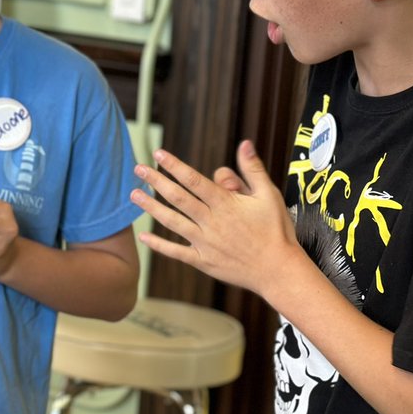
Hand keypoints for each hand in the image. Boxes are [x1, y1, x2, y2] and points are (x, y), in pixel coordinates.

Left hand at [131, 141, 298, 294]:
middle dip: (156, 181)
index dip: (174, 166)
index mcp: (226, 203)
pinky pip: (177, 253)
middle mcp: (212, 222)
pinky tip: (143, 237)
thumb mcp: (269, 195)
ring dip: (151, 208)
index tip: (158, 154)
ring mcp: (205, 243)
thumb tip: (244, 143)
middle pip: (178, 198)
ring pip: (173, 222)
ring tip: (134, 195)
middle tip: (137, 168)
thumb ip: (253, 170)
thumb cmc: (276, 230)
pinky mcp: (204, 262)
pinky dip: (159, 245)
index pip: (194, 180)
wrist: (278, 270)